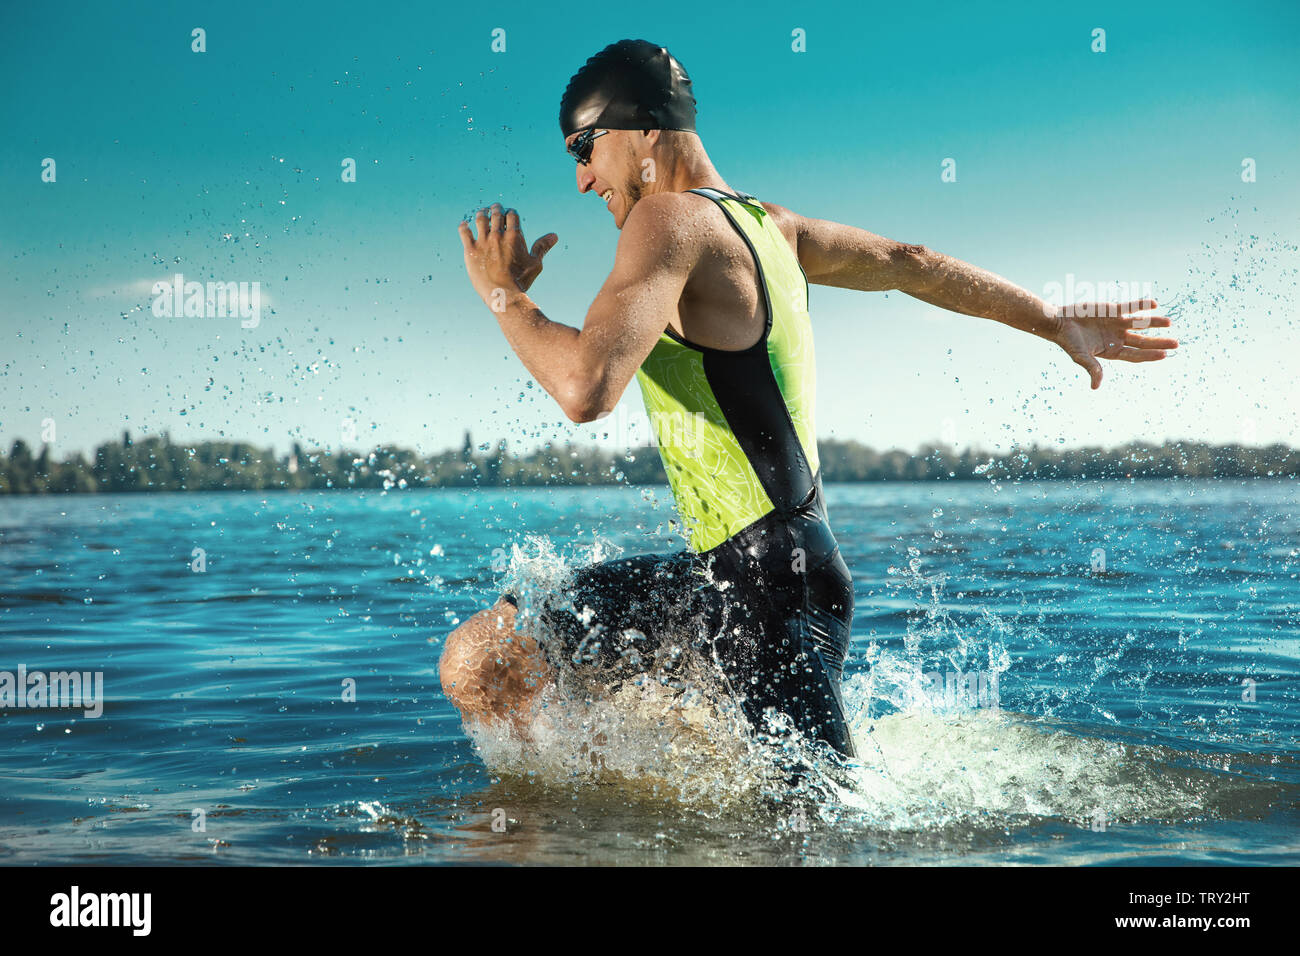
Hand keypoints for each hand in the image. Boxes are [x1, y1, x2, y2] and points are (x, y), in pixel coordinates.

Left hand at [457, 203, 558, 304]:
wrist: (502, 294)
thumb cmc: (520, 280)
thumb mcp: (535, 263)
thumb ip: (542, 247)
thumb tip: (554, 236)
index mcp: (514, 236)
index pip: (511, 215)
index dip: (510, 212)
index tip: (509, 214)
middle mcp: (497, 235)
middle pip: (496, 213)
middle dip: (496, 208)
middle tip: (495, 208)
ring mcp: (483, 242)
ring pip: (480, 219)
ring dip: (481, 213)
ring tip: (482, 212)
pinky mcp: (470, 250)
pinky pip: (464, 232)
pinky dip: (464, 226)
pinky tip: (465, 224)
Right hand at [1051, 298, 1177, 388]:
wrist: (1059, 322)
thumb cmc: (1069, 342)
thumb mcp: (1081, 357)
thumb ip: (1092, 368)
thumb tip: (1095, 387)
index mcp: (1112, 351)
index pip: (1135, 355)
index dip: (1150, 355)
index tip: (1165, 354)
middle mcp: (1117, 338)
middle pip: (1142, 341)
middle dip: (1159, 342)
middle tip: (1176, 343)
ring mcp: (1116, 324)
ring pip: (1140, 324)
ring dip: (1154, 323)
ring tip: (1169, 322)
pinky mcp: (1112, 311)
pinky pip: (1130, 307)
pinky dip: (1141, 305)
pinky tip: (1154, 304)